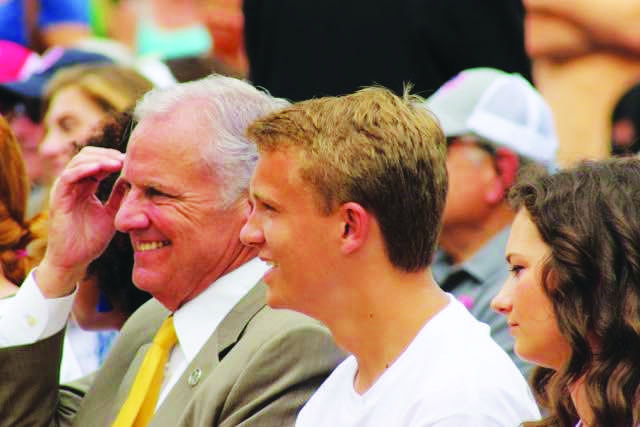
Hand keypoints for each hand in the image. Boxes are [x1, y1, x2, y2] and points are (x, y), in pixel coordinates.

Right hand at [37, 147, 125, 297]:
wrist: (74, 261)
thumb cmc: (91, 240)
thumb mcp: (112, 213)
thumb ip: (120, 196)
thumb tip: (133, 180)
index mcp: (85, 187)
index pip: (98, 162)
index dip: (114, 158)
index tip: (134, 161)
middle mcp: (73, 185)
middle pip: (87, 156)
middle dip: (108, 154)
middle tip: (127, 159)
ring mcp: (64, 190)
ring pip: (78, 162)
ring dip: (99, 159)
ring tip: (118, 162)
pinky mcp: (58, 198)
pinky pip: (69, 177)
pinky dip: (84, 169)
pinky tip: (100, 168)